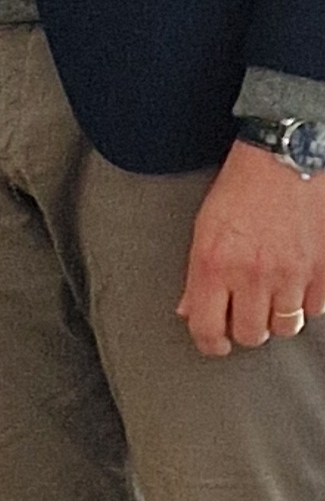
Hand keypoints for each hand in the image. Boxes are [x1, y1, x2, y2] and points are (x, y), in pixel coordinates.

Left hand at [176, 141, 324, 356]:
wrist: (284, 156)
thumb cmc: (243, 186)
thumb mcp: (205, 227)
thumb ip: (197, 275)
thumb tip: (189, 310)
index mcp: (214, 265)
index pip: (207, 329)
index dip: (210, 344)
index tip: (216, 343)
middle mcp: (252, 275)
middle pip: (250, 334)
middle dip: (246, 329)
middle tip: (246, 314)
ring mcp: (291, 274)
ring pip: (285, 327)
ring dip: (278, 318)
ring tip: (274, 299)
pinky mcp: (322, 269)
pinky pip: (316, 308)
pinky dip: (307, 302)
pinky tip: (298, 285)